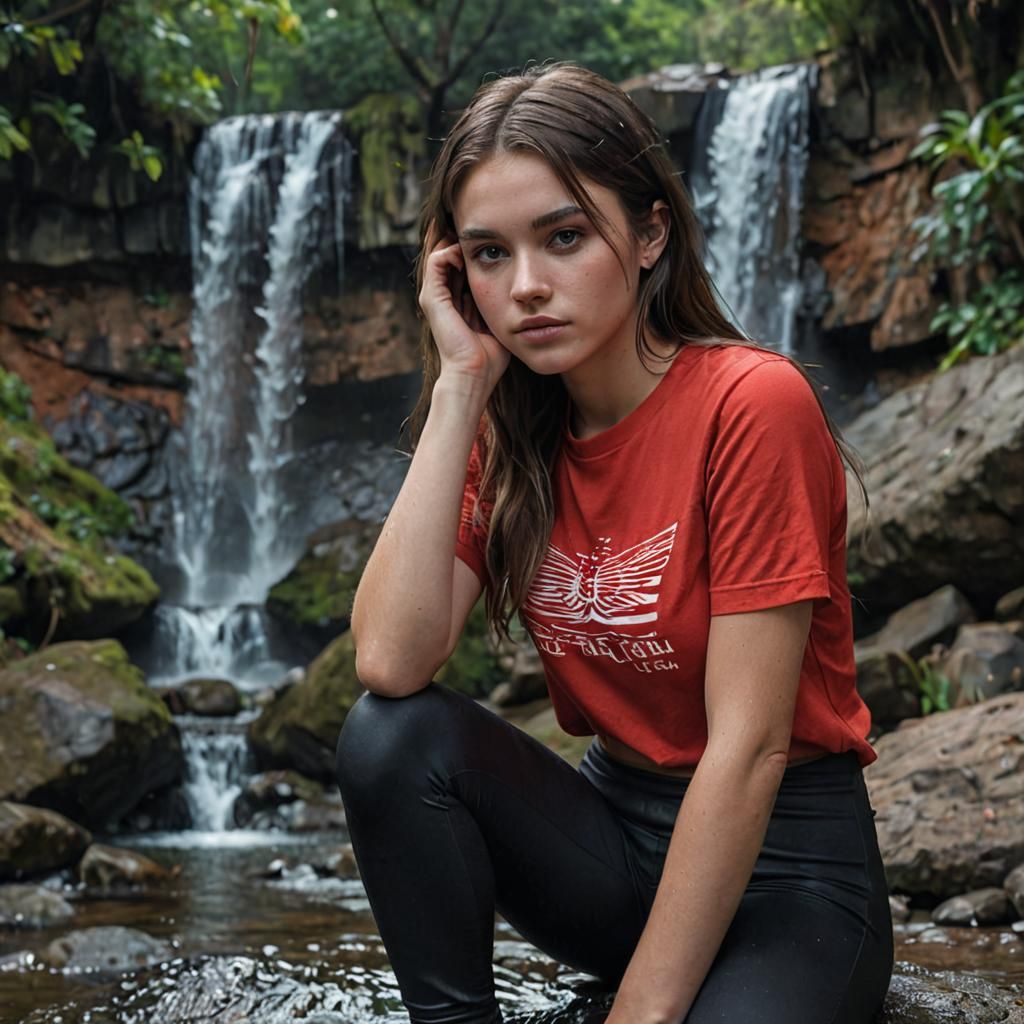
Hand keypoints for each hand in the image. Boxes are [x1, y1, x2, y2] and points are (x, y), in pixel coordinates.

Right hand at [418, 225, 509, 392]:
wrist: (474, 375)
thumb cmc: (491, 356)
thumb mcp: (500, 319)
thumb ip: (503, 301)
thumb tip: (526, 287)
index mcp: (456, 300)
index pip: (459, 263)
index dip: (472, 245)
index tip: (490, 228)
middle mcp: (441, 296)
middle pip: (446, 252)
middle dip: (459, 233)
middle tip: (473, 213)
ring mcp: (434, 296)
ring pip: (438, 251)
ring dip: (452, 234)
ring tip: (468, 219)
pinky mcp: (432, 298)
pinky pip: (438, 261)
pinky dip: (451, 249)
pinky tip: (468, 247)